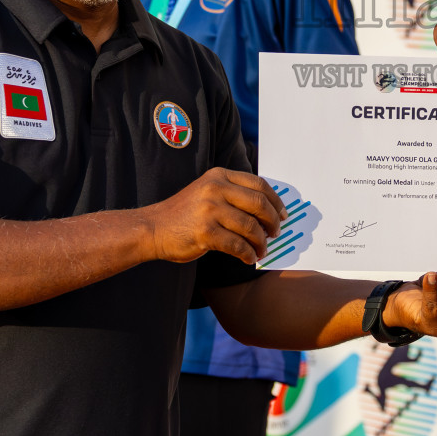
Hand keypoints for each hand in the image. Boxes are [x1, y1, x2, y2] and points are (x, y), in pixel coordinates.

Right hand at [145, 168, 287, 264]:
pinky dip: (248, 254)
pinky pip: (237, 245)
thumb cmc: (184, 214)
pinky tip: (249, 259)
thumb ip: (233, 193)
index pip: (259, 184)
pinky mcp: (205, 233)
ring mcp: (210, 210)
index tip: (283, 214)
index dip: (276, 201)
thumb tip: (268, 208)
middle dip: (272, 221)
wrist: (152, 228)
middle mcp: (215, 189)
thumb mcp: (207, 191)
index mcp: (219, 176)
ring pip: (250, 226)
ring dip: (261, 242)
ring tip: (263, 250)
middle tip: (276, 233)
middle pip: (259, 204)